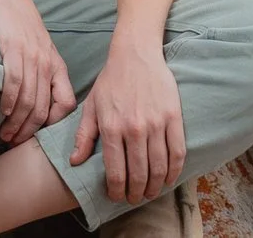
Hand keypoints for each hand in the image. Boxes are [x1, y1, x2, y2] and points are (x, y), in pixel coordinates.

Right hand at [0, 0, 74, 144]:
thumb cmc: (22, 27)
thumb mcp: (40, 51)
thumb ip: (42, 76)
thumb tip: (36, 108)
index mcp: (57, 67)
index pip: (66, 104)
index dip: (55, 124)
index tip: (39, 136)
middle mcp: (47, 64)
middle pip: (44, 108)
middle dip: (30, 131)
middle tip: (15, 143)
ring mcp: (31, 57)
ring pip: (28, 100)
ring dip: (16, 123)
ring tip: (5, 135)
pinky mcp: (13, 49)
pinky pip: (14, 82)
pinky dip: (9, 101)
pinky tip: (3, 112)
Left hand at [71, 42, 185, 207]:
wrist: (135, 54)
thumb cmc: (110, 81)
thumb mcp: (91, 106)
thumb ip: (83, 135)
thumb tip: (75, 162)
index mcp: (111, 127)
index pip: (115, 172)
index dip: (116, 190)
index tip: (116, 196)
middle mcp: (134, 128)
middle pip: (138, 174)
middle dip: (136, 193)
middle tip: (134, 198)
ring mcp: (156, 123)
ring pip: (159, 168)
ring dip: (155, 186)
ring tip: (149, 192)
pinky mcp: (174, 117)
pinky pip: (178, 153)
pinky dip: (175, 171)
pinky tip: (169, 178)